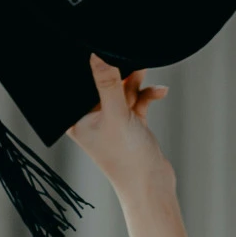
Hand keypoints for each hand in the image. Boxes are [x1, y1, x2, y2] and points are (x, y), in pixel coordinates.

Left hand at [67, 53, 172, 199]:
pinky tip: (159, 92)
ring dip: (134, 82)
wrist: (152, 185)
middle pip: (101, 84)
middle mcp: (90, 118)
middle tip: (131, 58)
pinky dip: (146, 94)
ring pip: (121, 90)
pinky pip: (136, 100)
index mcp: (76, 119)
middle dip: (118, 72)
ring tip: (145, 69)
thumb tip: (97, 55)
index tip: (102, 51)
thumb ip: (108, 84)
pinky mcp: (129, 122)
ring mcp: (111, 120)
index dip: (89, 68)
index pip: (78, 86)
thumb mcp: (116, 115)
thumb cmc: (126, 159)